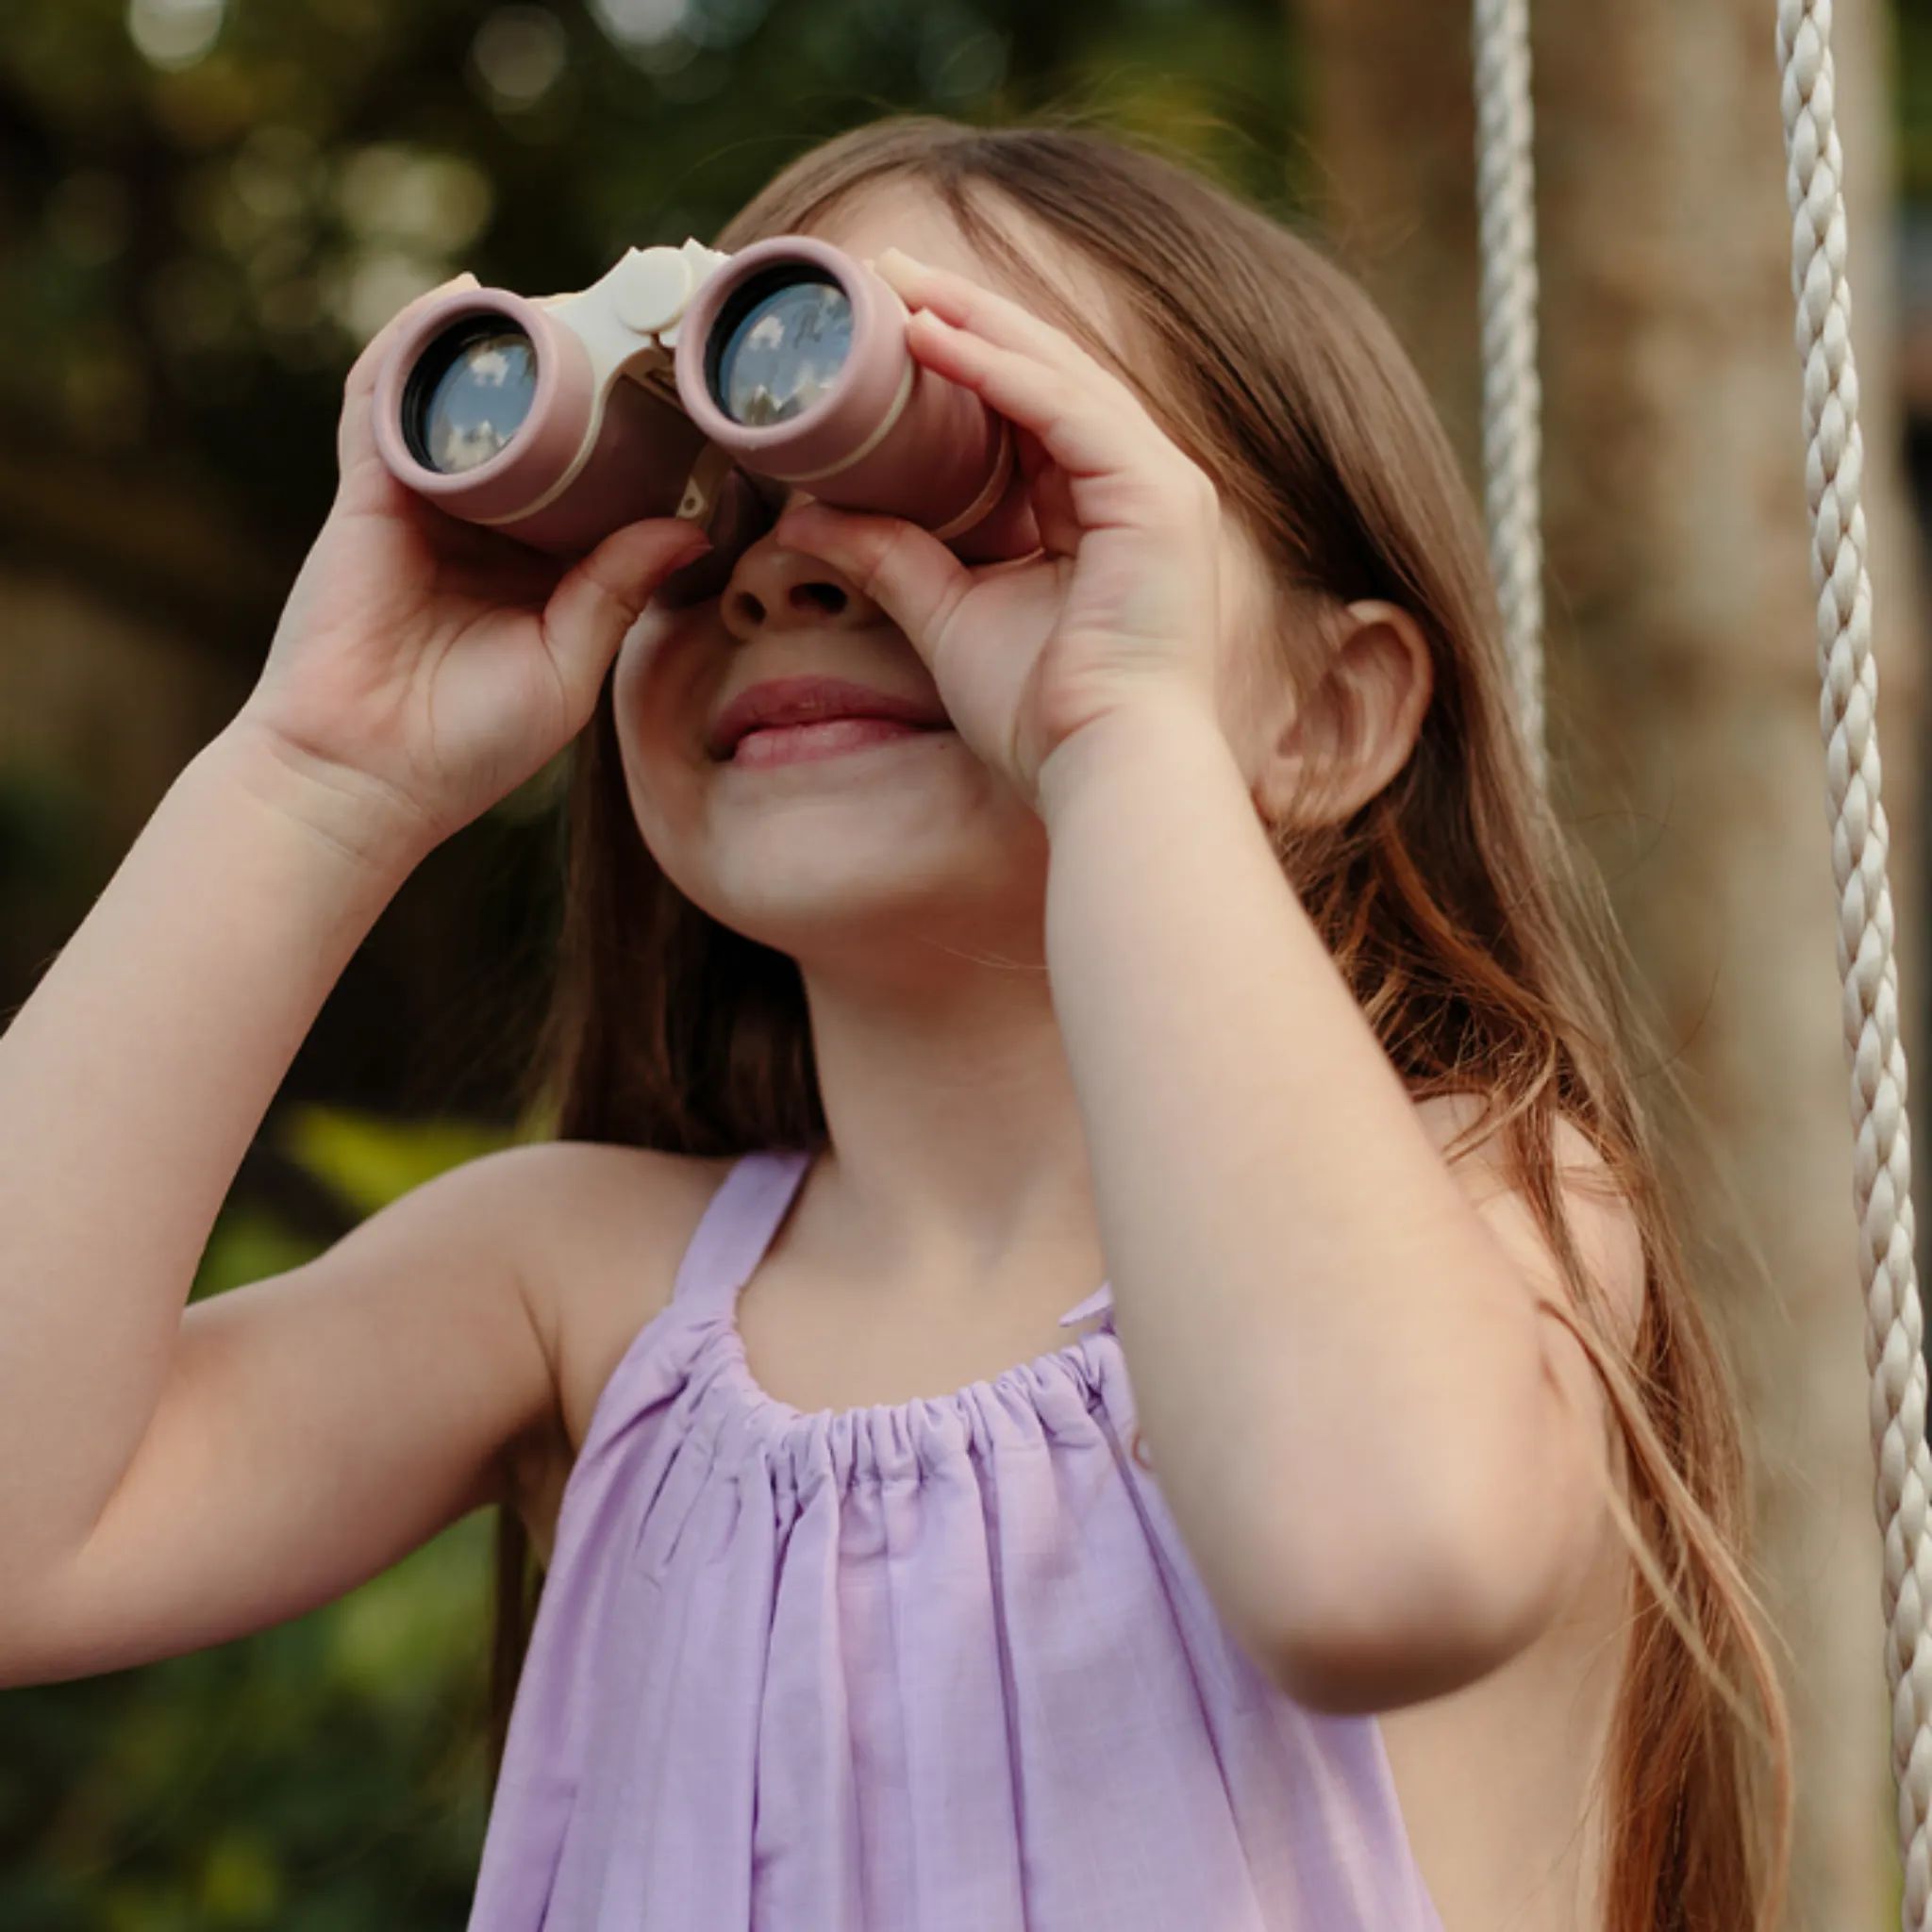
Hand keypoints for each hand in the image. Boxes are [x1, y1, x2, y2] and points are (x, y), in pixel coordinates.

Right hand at [236, 275, 710, 868]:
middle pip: (534, 429)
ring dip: (505, 348)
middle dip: (573, 373)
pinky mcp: (371, 494)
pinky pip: (388, 400)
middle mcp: (485, 528)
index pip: (593, 485)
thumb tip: (689, 525)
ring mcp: (424, 505)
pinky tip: (460, 300)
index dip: (634, 438)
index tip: (690, 394)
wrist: (360, 776)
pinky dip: (417, 345)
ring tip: (558, 297)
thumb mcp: (567, 666)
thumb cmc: (466, 745)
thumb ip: (618, 591)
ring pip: (467, 403)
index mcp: (539, 571)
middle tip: (633, 317)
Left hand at [770, 248, 1228, 810]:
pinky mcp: (1156, 495)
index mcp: (1105, 513)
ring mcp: (1159, 485)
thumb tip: (805, 519)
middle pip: (1045, 375)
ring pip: (1055, 374)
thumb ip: (890, 558)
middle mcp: (1140, 487)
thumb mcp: (947, 617)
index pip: (1030, 412)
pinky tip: (930, 337)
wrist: (1102, 769)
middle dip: (963, 317)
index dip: (962, 360)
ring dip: (972, 322)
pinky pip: (1064, 407)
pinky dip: (996, 367)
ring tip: (896, 282)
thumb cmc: (1042, 716)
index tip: (889, 322)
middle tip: (883, 271)